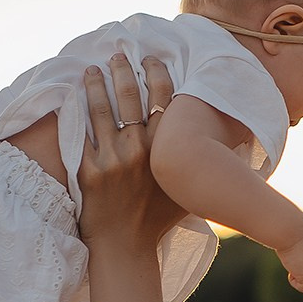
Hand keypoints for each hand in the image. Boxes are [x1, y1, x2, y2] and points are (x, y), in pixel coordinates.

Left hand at [77, 54, 183, 254]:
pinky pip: (80, 133)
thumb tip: (229, 145)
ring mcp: (112, 159)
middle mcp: (140, 150)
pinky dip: (76, 111)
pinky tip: (74, 96)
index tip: (149, 59)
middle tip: (117, 54)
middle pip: (130, 97)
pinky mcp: (88, 170)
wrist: (125, 247)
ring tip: (92, 68)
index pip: (162, 99)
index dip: (155, 74)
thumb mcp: (185, 188)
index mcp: (165, 150)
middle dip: (123, 70)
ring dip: (96, 84)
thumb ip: (197, 164)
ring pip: (102, 110)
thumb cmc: (157, 220)